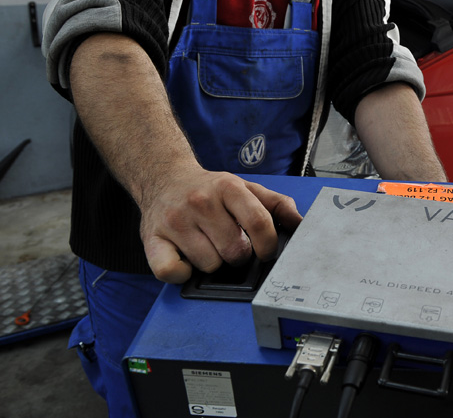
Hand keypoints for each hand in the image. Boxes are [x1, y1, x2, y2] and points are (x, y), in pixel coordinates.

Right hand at [137, 165, 302, 282]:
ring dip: (213, 263)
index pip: (258, 222)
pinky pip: (170, 271)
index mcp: (228, 187)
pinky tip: (187, 260)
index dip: (268, 245)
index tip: (266, 252)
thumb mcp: (246, 188)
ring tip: (208, 246)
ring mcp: (175, 220)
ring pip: (208, 265)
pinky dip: (181, 273)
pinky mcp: (151, 238)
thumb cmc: (210, 189)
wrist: (165, 178)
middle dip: (239, 255)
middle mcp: (200, 202)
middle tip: (231, 245)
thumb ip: (277, 204)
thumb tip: (301, 224)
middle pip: (234, 250)